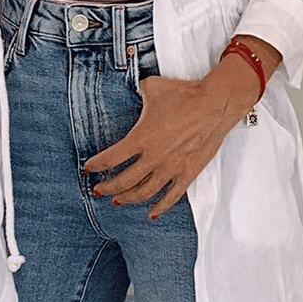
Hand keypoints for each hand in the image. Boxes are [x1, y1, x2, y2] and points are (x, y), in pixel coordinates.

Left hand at [81, 70, 253, 219]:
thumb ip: (139, 92)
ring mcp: (171, 168)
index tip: (88, 168)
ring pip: (144, 192)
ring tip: (119, 200)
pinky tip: (152, 214)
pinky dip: (161, 207)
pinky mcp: (188, 173)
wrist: (214, 103)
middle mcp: (153, 157)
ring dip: (128, 198)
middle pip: (123, 181)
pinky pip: (172, 197)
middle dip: (108, 187)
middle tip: (99, 189)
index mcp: (141, 137)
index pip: (111, 158)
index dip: (96, 165)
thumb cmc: (184, 94)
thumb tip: (135, 88)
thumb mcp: (153, 87)